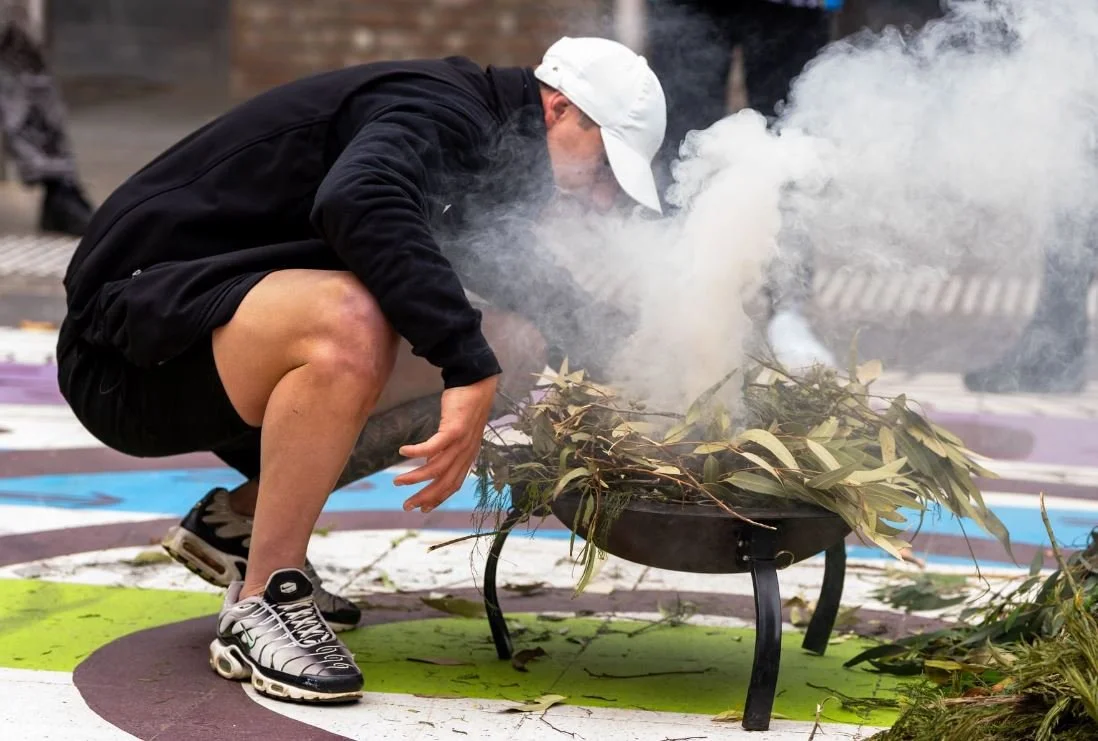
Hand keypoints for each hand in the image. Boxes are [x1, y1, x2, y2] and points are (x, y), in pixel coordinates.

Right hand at [395, 375, 498, 512]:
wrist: (478, 384)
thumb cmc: (465, 408)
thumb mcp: (455, 434)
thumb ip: (444, 451)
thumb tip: (427, 465)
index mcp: (467, 456)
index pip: (453, 484)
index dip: (438, 499)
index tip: (422, 509)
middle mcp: (466, 453)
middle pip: (444, 482)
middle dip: (424, 497)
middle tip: (407, 506)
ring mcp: (461, 442)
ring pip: (436, 468)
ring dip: (415, 477)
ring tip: (398, 481)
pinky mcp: (454, 429)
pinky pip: (433, 446)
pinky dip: (417, 452)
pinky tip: (403, 453)